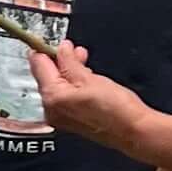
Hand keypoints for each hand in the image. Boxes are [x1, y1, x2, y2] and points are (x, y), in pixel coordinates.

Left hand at [30, 39, 155, 152]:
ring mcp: (60, 117)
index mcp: (52, 97)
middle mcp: (51, 110)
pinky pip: (65, 97)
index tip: (51, 39)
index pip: (38, 66)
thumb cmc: (115, 108)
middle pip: (46, 77)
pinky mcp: (71, 121)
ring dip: (68, 71)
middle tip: (72, 48)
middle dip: (59, 60)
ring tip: (82, 59)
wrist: (133, 131)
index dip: (44, 49)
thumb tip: (61, 49)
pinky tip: (85, 77)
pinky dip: (73, 85)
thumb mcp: (89, 77)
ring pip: (57, 86)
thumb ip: (70, 61)